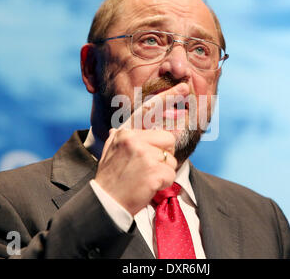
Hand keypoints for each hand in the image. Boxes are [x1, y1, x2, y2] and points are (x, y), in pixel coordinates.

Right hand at [94, 83, 189, 215]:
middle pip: (168, 138)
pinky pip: (171, 172)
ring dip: (163, 169)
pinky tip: (147, 186)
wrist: (105, 202)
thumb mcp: (110, 151)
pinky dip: (163, 182)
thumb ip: (118, 138)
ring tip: (144, 177)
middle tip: (147, 167)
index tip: (184, 87)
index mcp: (124, 132)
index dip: (168, 96)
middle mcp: (133, 138)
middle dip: (164, 154)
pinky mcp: (153, 170)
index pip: (149, 109)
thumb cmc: (110, 177)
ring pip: (170, 156)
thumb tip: (118, 128)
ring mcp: (143, 153)